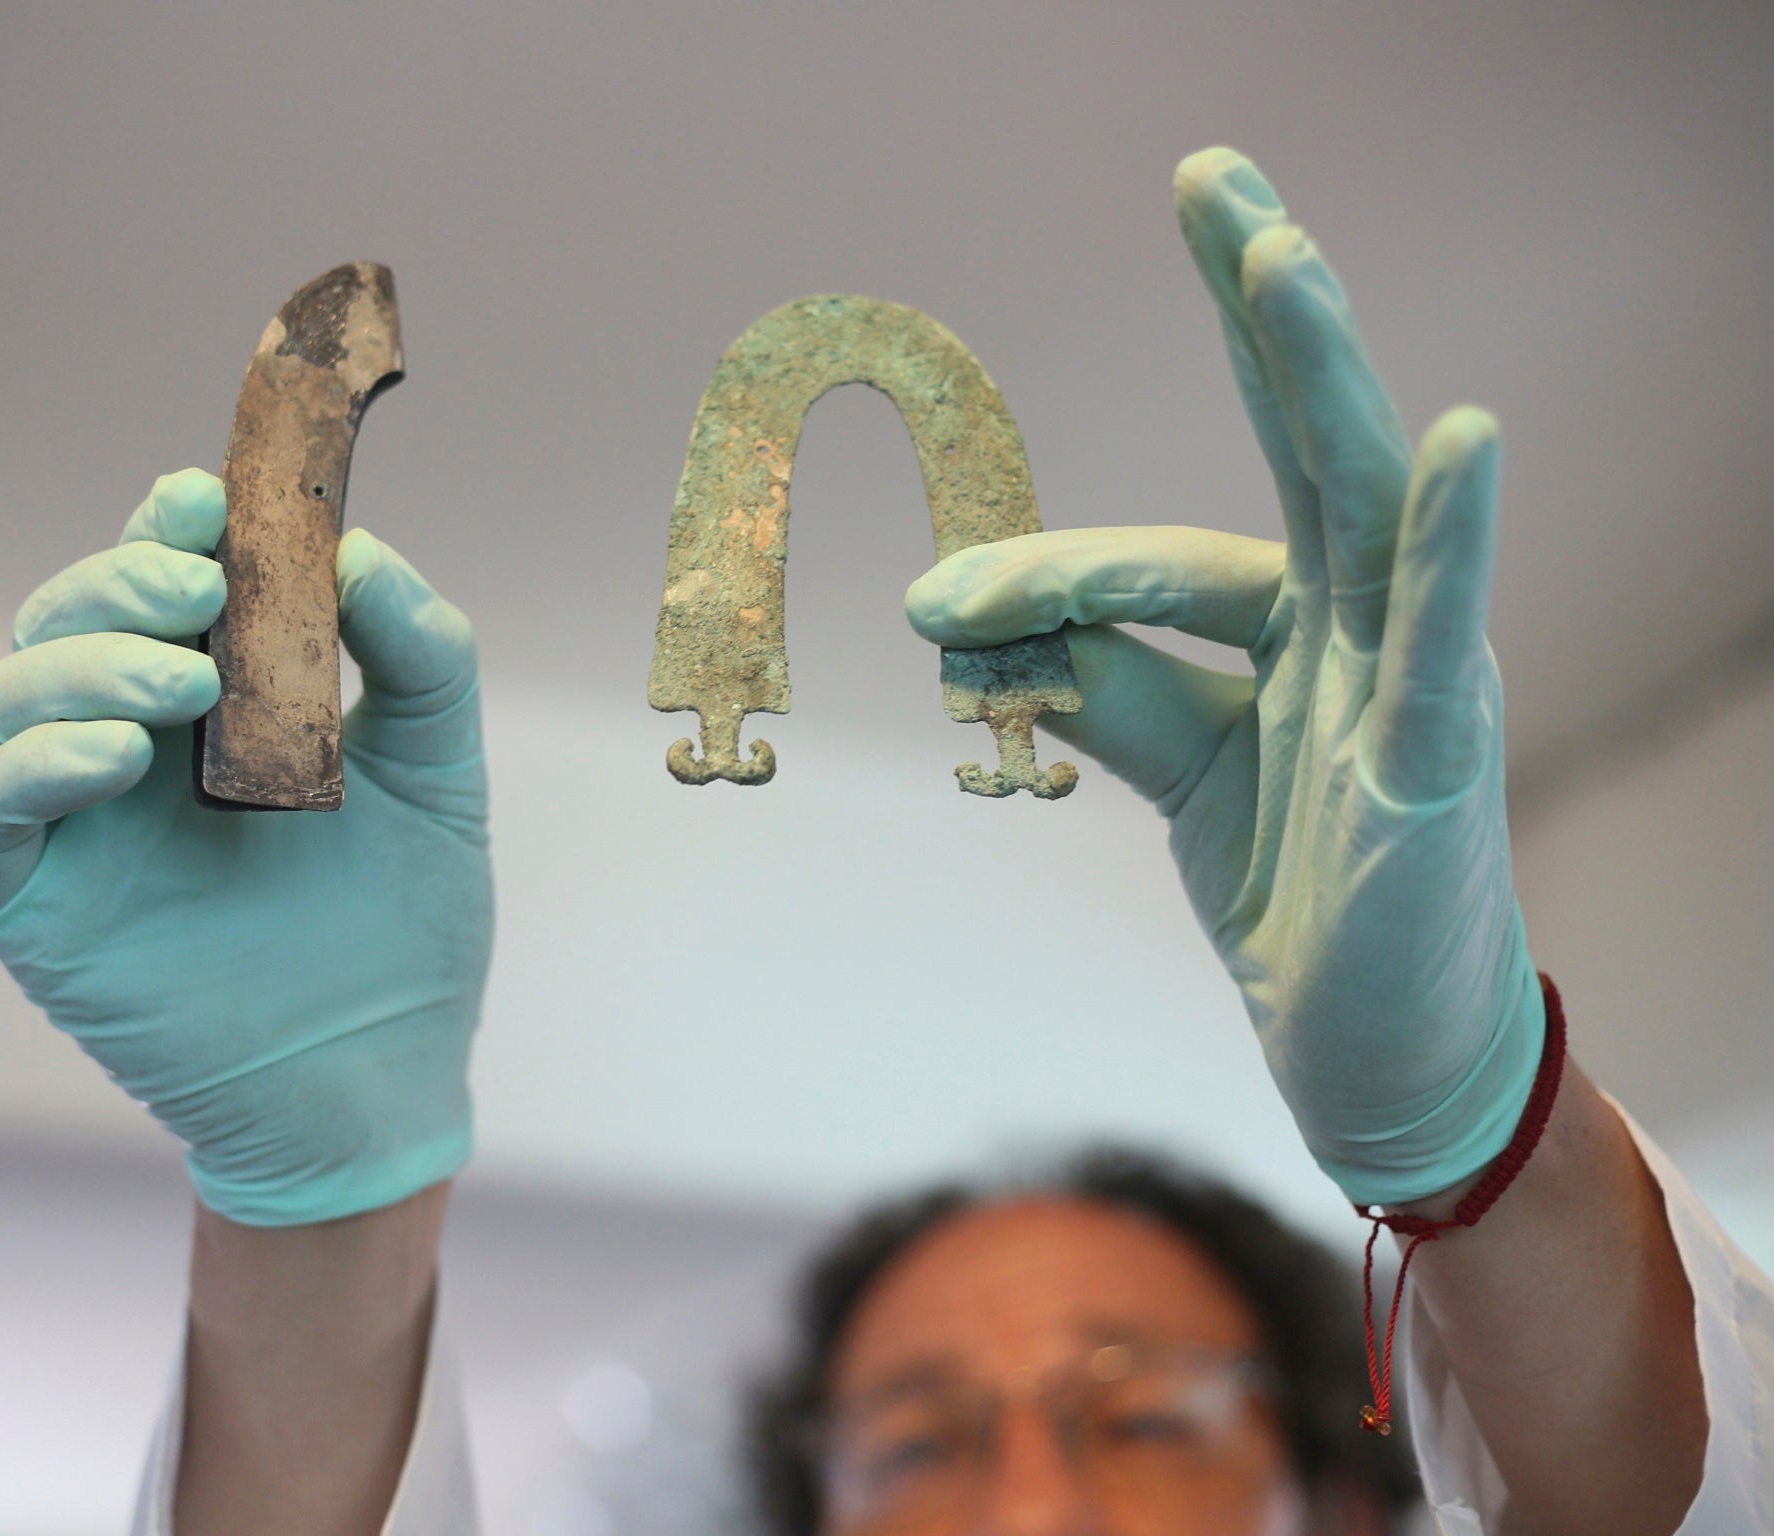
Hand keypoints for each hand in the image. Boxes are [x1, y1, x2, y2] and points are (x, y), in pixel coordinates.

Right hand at [0, 470, 492, 1224]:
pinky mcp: (41, 903)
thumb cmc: (407, 927)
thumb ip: (423, 657)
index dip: (167, 529)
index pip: (158, 587)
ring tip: (182, 681)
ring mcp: (78, 824)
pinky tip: (122, 751)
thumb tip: (360, 550)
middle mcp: (132, 748)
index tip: (211, 501)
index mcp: (217, 704)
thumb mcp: (439, 772)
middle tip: (201, 588)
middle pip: (69, 621)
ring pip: (13, 697)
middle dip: (122, 583)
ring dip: (85, 663)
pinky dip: (40, 761)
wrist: (382, 1077)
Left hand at [907, 149, 1542, 1206]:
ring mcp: (1414, 675)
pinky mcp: (1440, 758)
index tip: (932, 614)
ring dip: (1322, 372)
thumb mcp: (1179, 770)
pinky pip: (1444, 631)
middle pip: (1307, 441)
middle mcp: (1368, 620)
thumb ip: (1096, 686)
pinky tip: (1458, 436)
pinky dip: (1455, 533)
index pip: (1162, 557)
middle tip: (1208, 178)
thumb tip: (972, 628)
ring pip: (1364, 502)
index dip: (1046, 570)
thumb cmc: (1299, 887)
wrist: (1375, 1047)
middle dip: (1259, 311)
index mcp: (1302, 622)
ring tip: (1278, 253)